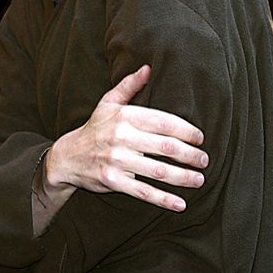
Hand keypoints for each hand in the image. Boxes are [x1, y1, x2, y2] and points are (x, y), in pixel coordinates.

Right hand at [45, 65, 208, 211]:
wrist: (68, 156)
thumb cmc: (95, 127)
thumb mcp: (108, 103)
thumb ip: (129, 85)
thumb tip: (148, 68)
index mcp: (124, 116)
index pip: (163, 122)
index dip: (186, 130)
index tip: (200, 138)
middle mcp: (121, 137)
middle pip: (165, 146)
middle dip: (190, 155)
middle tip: (205, 160)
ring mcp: (116, 160)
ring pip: (158, 170)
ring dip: (183, 177)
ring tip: (199, 179)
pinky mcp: (113, 180)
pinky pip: (143, 191)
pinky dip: (163, 199)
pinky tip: (181, 203)